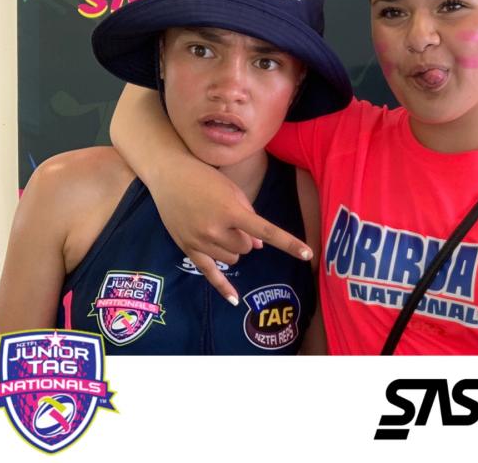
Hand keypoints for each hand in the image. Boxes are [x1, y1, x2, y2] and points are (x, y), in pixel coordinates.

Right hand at [150, 157, 312, 302]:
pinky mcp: (188, 248)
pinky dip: (223, 286)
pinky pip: (209, 273)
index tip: (308, 254)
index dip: (288, 243)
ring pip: (233, 258)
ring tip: (220, 227)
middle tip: (233, 220)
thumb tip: (259, 246)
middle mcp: (215, 230)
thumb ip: (249, 218)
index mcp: (231, 211)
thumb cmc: (206, 179)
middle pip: (247, 248)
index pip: (266, 232)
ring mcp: (200, 241)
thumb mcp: (233, 192)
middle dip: (246, 237)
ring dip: (234, 248)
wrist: (170, 177)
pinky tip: (234, 300)